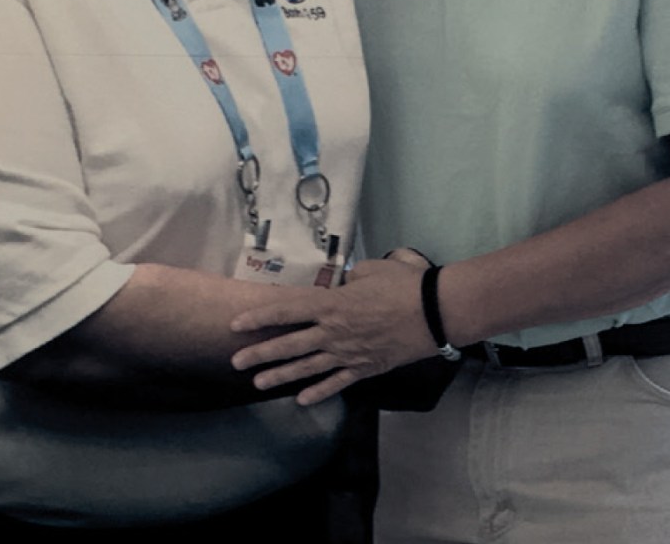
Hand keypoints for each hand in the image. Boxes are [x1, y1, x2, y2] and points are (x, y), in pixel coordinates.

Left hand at [229, 256, 434, 404]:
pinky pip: (337, 383)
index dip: (260, 318)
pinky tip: (302, 400)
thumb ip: (350, 279)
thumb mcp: (370, 270)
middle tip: (236, 363)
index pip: (287, 311)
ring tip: (258, 384)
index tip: (237, 326)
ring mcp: (349, 354)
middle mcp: (334, 332)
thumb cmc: (403, 284)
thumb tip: (344, 284)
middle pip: (290, 344)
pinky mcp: (366, 368)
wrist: (434, 312)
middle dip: (260, 354)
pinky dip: (319, 392)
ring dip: (281, 376)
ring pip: (308, 368)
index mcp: (332, 304)